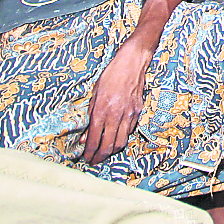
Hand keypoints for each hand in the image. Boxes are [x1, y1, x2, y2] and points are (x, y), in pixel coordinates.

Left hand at [83, 38, 150, 162]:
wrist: (132, 62)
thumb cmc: (110, 75)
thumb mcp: (94, 94)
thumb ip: (90, 116)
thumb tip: (85, 136)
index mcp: (102, 110)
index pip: (94, 139)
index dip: (89, 153)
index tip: (85, 159)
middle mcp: (116, 115)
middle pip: (109, 145)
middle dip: (100, 157)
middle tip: (94, 161)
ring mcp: (130, 114)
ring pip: (121, 141)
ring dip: (112, 151)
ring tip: (104, 153)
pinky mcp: (138, 112)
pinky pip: (129, 130)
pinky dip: (121, 137)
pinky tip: (115, 137)